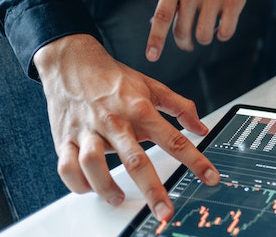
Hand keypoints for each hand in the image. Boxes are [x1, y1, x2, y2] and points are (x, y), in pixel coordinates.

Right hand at [35, 35, 219, 220]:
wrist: (72, 63)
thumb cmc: (114, 78)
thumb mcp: (152, 87)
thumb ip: (180, 107)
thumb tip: (201, 128)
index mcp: (141, 110)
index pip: (173, 139)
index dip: (194, 160)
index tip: (210, 177)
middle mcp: (116, 122)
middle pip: (136, 160)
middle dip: (153, 190)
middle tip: (166, 211)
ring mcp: (88, 131)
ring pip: (93, 164)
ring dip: (107, 187)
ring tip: (119, 199)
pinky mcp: (66, 138)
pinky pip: (67, 166)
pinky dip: (77, 182)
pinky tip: (90, 188)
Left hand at [145, 0, 257, 60]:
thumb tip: (154, 22)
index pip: (163, 16)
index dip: (156, 39)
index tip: (152, 56)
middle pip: (182, 31)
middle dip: (184, 43)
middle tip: (188, 43)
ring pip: (203, 35)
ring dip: (205, 38)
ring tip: (208, 30)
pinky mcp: (234, 0)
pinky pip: (225, 32)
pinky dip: (222, 34)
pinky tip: (222, 26)